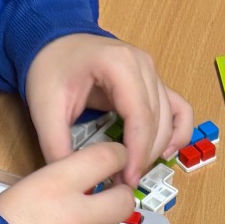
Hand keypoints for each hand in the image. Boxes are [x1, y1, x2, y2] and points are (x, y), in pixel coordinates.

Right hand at [0, 140, 131, 223]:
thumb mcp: (6, 197)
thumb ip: (37, 191)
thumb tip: (42, 194)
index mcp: (56, 186)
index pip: (105, 159)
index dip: (116, 156)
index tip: (116, 157)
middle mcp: (77, 217)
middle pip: (123, 201)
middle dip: (120, 197)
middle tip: (109, 196)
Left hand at [25, 33, 193, 185]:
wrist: (55, 42)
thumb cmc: (51, 67)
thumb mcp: (45, 108)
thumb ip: (57, 146)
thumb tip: (74, 180)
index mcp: (118, 64)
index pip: (140, 117)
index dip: (137, 153)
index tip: (126, 179)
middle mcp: (143, 65)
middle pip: (157, 122)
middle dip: (143, 157)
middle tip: (123, 181)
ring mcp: (153, 72)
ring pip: (169, 121)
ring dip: (156, 150)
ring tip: (132, 171)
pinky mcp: (155, 83)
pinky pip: (179, 110)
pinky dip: (177, 133)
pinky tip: (164, 153)